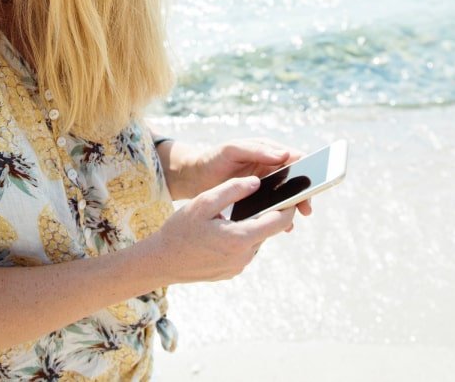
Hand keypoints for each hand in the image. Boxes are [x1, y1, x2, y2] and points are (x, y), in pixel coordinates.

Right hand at [145, 176, 295, 284]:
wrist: (162, 261)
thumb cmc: (180, 229)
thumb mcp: (204, 202)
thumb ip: (232, 190)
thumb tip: (256, 182)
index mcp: (240, 237)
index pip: (278, 220)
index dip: (288, 205)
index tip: (292, 192)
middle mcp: (244, 256)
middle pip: (267, 230)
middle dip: (266, 213)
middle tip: (257, 196)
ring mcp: (238, 266)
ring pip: (255, 240)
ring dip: (250, 226)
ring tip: (231, 214)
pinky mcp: (232, 272)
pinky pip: (244, 250)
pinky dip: (239, 238)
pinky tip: (221, 231)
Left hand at [186, 138, 313, 224]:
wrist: (195, 176)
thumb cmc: (214, 158)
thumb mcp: (233, 150)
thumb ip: (258, 150)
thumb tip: (285, 154)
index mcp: (268, 152)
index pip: (294, 158)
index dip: (306, 169)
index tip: (312, 181)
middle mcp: (270, 168)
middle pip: (295, 181)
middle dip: (302, 194)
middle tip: (306, 209)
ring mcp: (265, 184)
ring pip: (287, 196)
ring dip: (292, 208)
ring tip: (291, 222)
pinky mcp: (257, 199)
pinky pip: (274, 208)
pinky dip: (279, 217)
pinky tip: (282, 229)